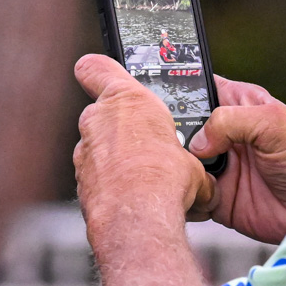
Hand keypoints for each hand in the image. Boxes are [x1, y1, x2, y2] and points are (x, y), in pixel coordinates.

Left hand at [74, 54, 212, 220]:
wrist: (138, 217)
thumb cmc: (165, 178)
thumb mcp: (194, 162)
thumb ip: (191, 160)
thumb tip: (205, 181)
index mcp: (128, 100)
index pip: (95, 68)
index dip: (98, 69)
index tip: (101, 71)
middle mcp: (98, 121)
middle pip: (105, 112)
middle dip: (124, 126)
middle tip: (150, 143)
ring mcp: (85, 153)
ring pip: (100, 147)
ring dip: (118, 158)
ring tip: (147, 177)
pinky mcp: (80, 182)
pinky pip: (98, 176)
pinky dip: (113, 183)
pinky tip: (136, 196)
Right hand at [186, 76, 285, 243]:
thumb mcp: (275, 124)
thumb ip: (233, 120)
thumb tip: (200, 137)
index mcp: (239, 105)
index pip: (201, 88)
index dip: (181, 91)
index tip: (163, 100)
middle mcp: (225, 133)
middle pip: (181, 128)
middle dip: (172, 135)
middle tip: (175, 145)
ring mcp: (219, 165)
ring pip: (180, 161)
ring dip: (177, 167)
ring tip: (186, 171)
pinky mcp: (216, 195)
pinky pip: (189, 193)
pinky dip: (186, 196)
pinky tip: (196, 195)